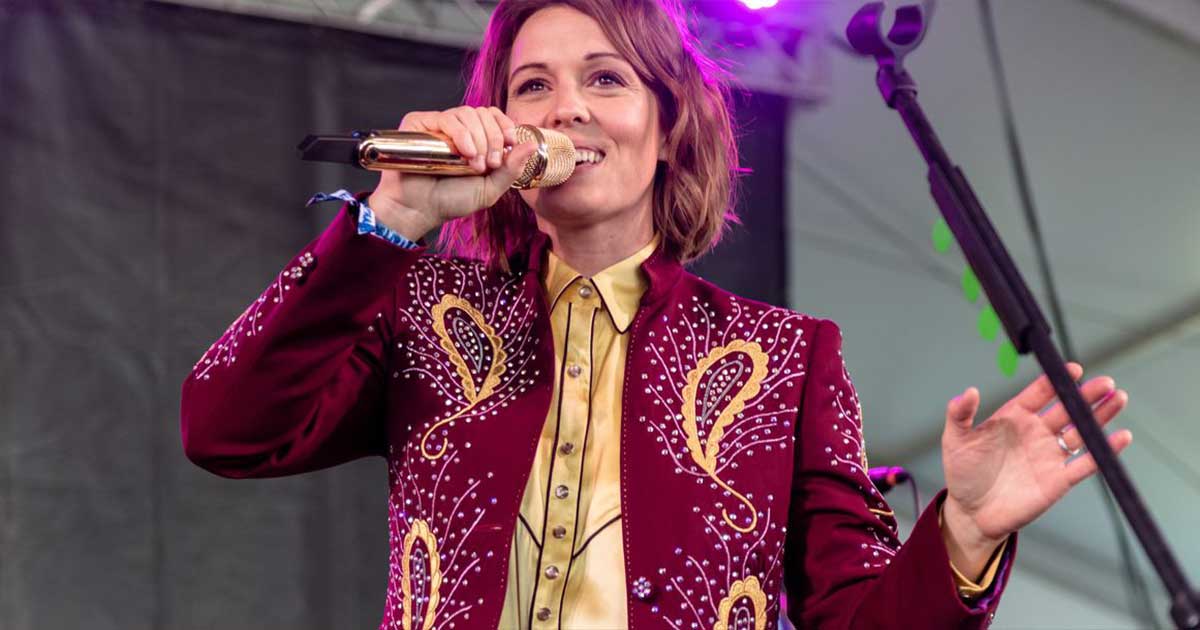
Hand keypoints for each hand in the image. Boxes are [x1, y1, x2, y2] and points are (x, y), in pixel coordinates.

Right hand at [366, 106, 539, 240]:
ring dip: (479, 138)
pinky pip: (446, 118)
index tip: (511, 142)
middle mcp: (457, 129)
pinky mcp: (419, 124)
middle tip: (491, 164)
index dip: (505, 125)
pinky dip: (461, 134)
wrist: (420, 209)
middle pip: (483, 113)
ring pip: (467, 113)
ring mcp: (438, 125)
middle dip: (494, 138)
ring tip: (475, 164)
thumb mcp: (490, 188)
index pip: (494, 116)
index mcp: (475, 139)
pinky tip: (464, 153)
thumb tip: (532, 144)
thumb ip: (511, 168)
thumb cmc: (451, 201)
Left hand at [940, 362, 1131, 573]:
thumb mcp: (956, 440)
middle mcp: (1036, 432)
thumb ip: (960, 414)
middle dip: (1086, 395)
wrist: (971, 512)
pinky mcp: (1059, 479)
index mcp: (1014, 417)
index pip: (1039, 394)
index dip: (1055, 381)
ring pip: (1081, 431)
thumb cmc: (963, 473)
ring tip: (1118, 398)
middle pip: (1067, 408)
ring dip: (1100, 416)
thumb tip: (968, 392)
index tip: (1072, 369)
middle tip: (1105, 382)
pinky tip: (1121, 437)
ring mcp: (1049, 455)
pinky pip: (1086, 463)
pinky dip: (1104, 451)